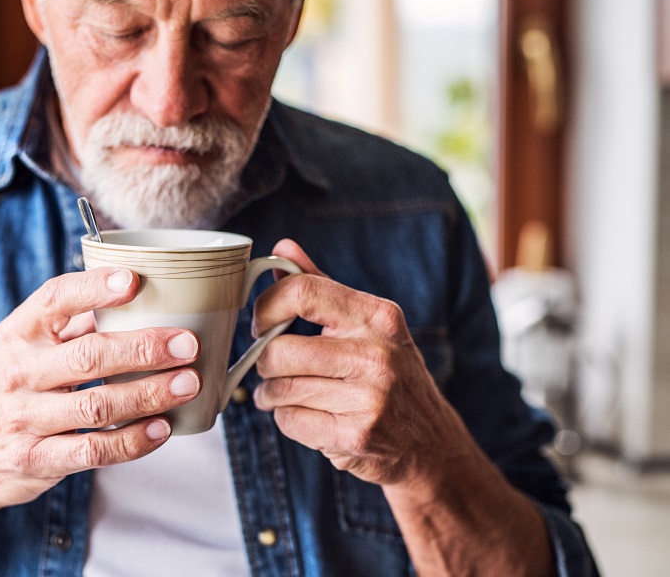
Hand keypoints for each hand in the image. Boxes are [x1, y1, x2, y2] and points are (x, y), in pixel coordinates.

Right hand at [0, 267, 202, 509]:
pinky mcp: (38, 459)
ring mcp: (26, 419)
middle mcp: (18, 373)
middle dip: (144, 349)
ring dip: (149, 394)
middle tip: (187, 344)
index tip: (134, 280)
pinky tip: (162, 428)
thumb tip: (136, 295)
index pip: (54, 300)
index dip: (94, 288)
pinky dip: (133, 441)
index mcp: (17, 334)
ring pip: (97, 405)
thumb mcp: (24, 347)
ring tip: (188, 383)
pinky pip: (94, 451)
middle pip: (88, 356)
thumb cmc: (10, 388)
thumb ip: (72, 323)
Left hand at [251, 240, 470, 485]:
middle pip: (279, 350)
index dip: (266, 307)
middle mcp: (377, 354)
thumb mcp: (366, 325)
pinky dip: (289, 421)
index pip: (301, 292)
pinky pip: (290, 421)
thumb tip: (282, 248)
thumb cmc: (388, 376)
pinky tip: (312, 418)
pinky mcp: (356, 435)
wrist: (430, 442)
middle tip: (275, 368)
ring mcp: (370, 398)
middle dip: (265, 363)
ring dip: (273, 396)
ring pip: (279, 389)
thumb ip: (321, 286)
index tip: (262, 324)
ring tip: (290, 395)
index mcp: (377, 316)